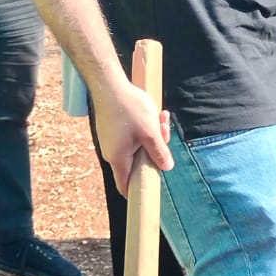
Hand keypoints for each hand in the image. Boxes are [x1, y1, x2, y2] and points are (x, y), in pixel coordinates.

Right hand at [92, 79, 173, 195]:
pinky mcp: (113, 129)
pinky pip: (132, 136)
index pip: (125, 186)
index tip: (151, 188)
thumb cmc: (129, 109)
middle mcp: (112, 153)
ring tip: (162, 117)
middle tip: (164, 130)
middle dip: (155, 150)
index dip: (138, 191)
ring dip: (152, 135)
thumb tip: (166, 168)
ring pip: (138, 146)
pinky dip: (144, 128)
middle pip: (138, 163)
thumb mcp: (150, 132)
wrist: (108, 84)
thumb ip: (159, 152)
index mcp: (119, 158)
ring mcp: (112, 140)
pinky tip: (154, 113)